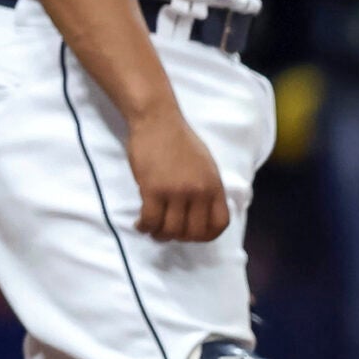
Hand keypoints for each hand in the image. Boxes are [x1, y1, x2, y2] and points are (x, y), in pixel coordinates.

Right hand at [125, 106, 229, 241]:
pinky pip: (150, 220)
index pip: (218, 224)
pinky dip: (145, 226)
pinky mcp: (152, 189)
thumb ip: (207, 189)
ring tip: (152, 229)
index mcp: (214, 186)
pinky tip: (140, 223)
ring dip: (160, 234)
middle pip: (193, 232)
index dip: (204, 236)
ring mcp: (175, 191)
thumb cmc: (180, 140)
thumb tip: (201, 211)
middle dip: (179, 238)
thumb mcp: (206, 165)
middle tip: (168, 232)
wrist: (157, 121)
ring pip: (170, 229)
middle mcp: (198, 192)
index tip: (190, 234)